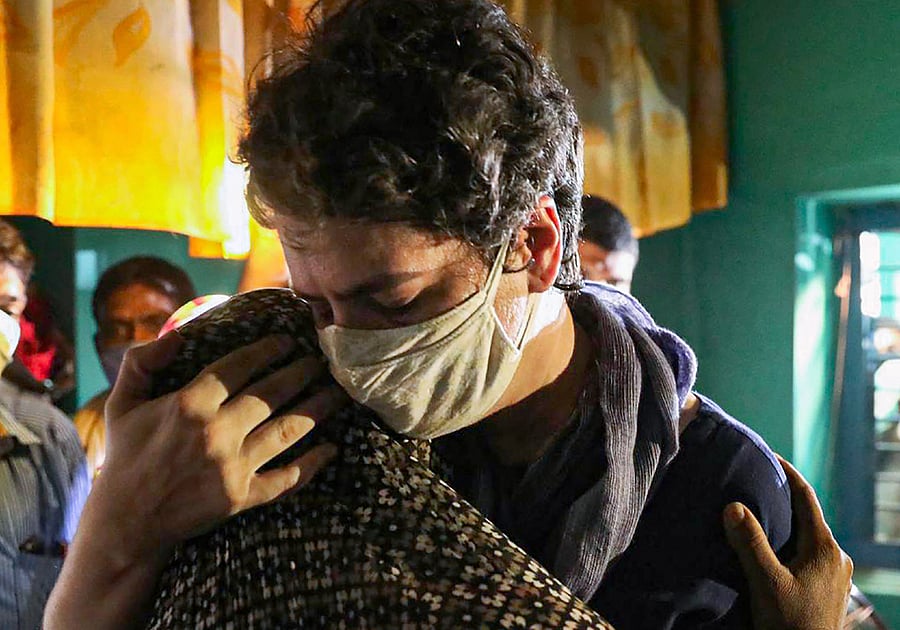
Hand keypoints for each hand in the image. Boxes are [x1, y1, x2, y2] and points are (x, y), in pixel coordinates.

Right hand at [101, 332, 345, 557]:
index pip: (240, 366)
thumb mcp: (123, 405)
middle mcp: (216, 432)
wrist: (126, 523)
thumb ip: (142, 363)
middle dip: (302, 373)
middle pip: (273, 393)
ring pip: (288, 430)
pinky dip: (312, 464)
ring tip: (337, 394)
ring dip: (317, 409)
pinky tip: (331, 448)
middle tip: (320, 362)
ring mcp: (233, 466)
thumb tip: (177, 335)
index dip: (268, 349)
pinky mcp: (242, 497)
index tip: (288, 340)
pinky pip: (287, 478)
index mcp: (189, 404)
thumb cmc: (126, 458)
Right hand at [723, 455, 852, 629]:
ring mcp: (837, 577)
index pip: (806, 497)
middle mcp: (837, 558)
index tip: (768, 455)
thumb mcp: (766, 582)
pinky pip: (809, 555)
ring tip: (759, 515)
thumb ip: (750, 543)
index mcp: (826, 549)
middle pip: (808, 516)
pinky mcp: (829, 592)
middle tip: (756, 482)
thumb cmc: (791, 626)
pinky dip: (790, 544)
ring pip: (809, 537)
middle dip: (782, 498)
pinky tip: (772, 551)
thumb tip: (733, 505)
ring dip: (786, 524)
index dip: (787, 472)